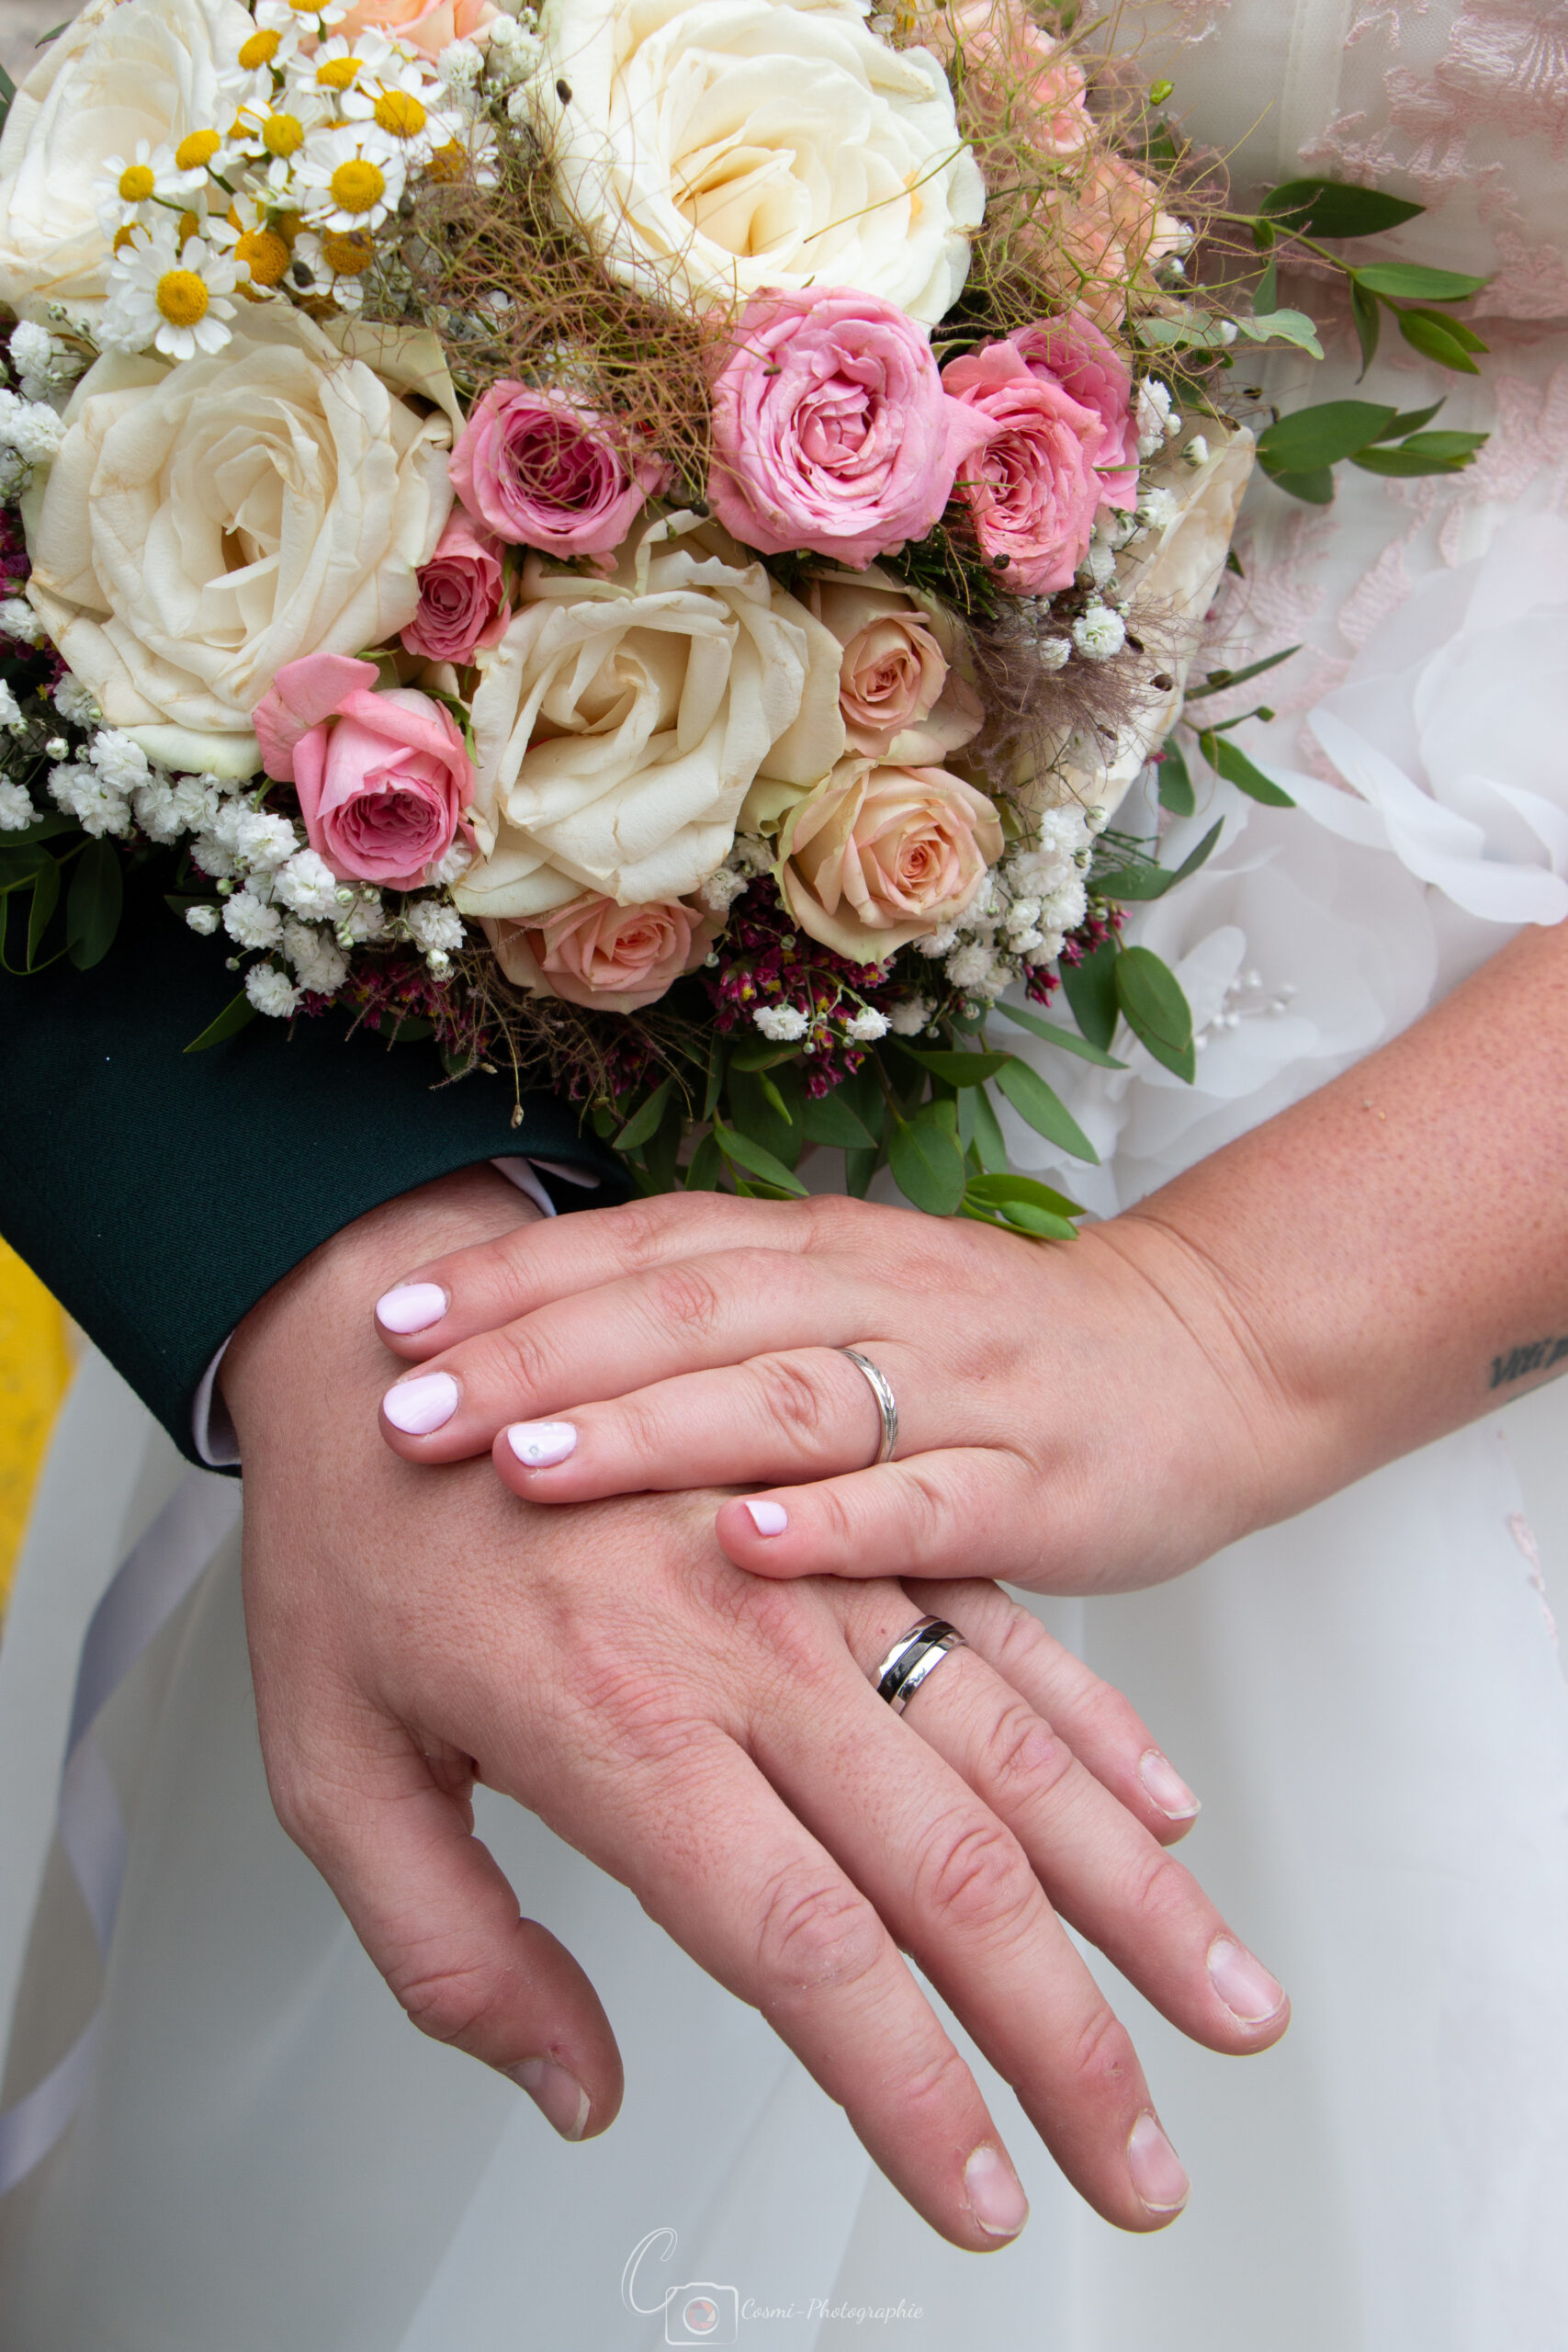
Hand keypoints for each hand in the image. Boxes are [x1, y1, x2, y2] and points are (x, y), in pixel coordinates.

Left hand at [225, 1169, 1286, 2247]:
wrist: (374, 1327)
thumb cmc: (350, 1542)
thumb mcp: (328, 1769)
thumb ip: (451, 1951)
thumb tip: (578, 2087)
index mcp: (627, 1729)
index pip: (810, 1957)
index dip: (915, 2104)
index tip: (984, 2201)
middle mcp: (752, 1652)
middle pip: (953, 1876)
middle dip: (1073, 2044)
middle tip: (1149, 2165)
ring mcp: (820, 1571)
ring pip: (1014, 1754)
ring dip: (1134, 1898)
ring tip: (1227, 2002)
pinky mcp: (847, 1509)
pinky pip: (1002, 1627)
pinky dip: (1095, 1731)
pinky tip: (1162, 1812)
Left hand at [368, 1187, 1295, 1591]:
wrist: (1206, 1359)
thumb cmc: (997, 1350)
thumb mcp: (850, 1299)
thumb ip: (717, 1315)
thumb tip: (526, 1347)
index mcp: (819, 1247)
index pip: (644, 1242)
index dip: (514, 1276)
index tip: (388, 1319)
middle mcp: (878, 1292)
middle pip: (691, 1310)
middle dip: (538, 1356)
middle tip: (407, 1409)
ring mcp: (962, 1384)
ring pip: (789, 1396)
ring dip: (652, 1429)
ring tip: (528, 1466)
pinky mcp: (1038, 1484)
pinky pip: (925, 1506)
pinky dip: (833, 1528)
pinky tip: (743, 1547)